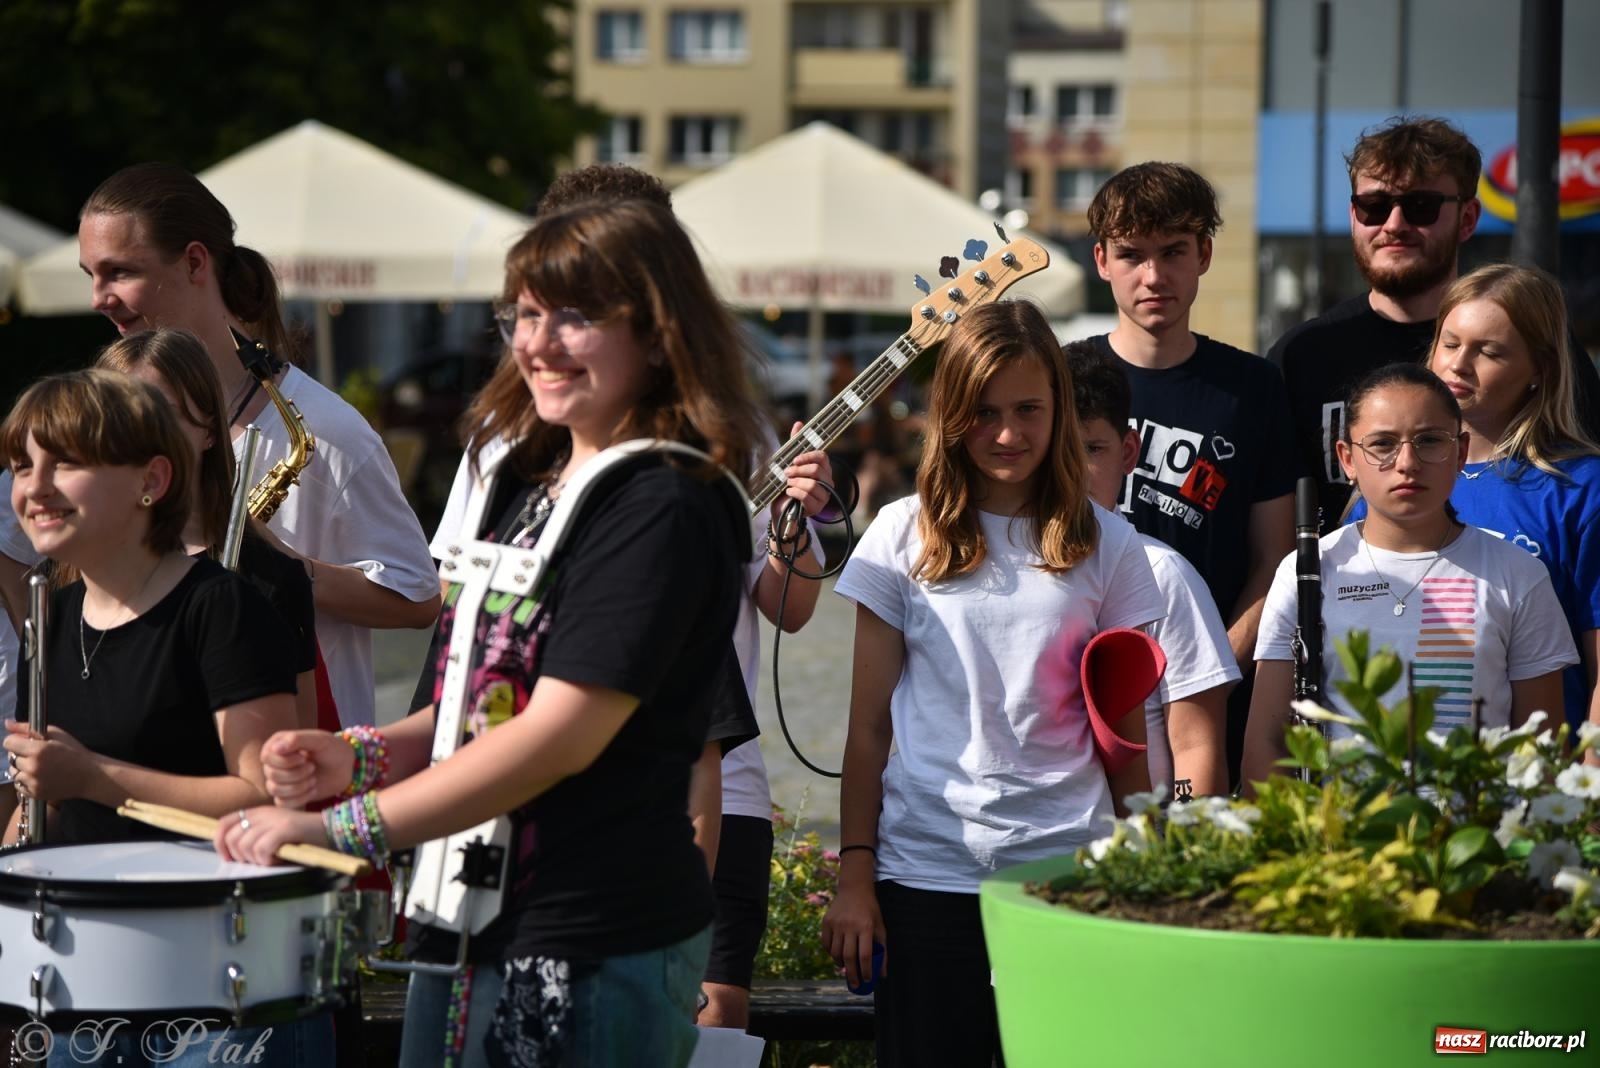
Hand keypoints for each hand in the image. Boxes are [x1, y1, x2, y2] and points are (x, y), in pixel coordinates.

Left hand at [5, 719, 98, 803]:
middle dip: (21, 754)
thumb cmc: (74, 751)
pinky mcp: (34, 793)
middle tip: (37, 755)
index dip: (17, 741)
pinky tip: (39, 776)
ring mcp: (33, 782)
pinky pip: (19, 785)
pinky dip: (25, 781)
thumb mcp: (56, 734)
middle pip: (11, 757)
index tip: (26, 743)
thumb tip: (7, 723)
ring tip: (38, 766)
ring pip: (14, 772)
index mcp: (38, 750)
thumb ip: (28, 728)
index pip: (9, 742)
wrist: (89, 775)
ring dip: (22, 768)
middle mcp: (32, 767)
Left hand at [214, 804, 328, 866]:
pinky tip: (278, 860)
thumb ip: (255, 836)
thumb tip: (233, 853)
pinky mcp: (285, 829)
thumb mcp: (274, 832)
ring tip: (272, 859)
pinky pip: (261, 850)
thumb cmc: (303, 838)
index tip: (229, 858)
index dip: (219, 843)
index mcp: (258, 812)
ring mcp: (274, 820)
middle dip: (240, 856)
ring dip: (255, 860)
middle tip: (257, 862)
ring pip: (245, 846)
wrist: (332, 830)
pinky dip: (267, 860)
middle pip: (232, 838)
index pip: (224, 823)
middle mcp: (263, 813)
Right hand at [261, 729, 353, 807]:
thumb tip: (275, 748)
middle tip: (312, 767)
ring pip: (274, 789)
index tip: (304, 758)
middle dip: (296, 773)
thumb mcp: (319, 740)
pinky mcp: (285, 796)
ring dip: (299, 786)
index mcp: (277, 744)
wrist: (345, 767)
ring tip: (313, 779)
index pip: (266, 757)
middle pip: (271, 774)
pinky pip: (282, 803)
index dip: (285, 761)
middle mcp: (273, 762)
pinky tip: (313, 790)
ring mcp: (278, 780)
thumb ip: (297, 739)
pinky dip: (300, 798)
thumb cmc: (332, 749)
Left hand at [771, 422, 835, 529]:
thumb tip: (799, 424)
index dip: (808, 456)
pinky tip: (788, 493)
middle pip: (817, 470)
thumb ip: (795, 445)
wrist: (780, 508)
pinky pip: (807, 497)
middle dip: (798, 470)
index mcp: (823, 468)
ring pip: (813, 484)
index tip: (794, 459)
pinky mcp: (817, 508)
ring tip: (788, 484)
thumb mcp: (789, 463)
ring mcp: (824, 496)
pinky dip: (794, 493)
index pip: (822, 457)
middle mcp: (827, 481)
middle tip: (786, 473)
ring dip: (796, 483)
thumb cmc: (786, 484)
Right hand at [820, 879, 887, 988]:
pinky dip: (830, 953)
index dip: (866, 971)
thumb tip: (882, 974)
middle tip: (855, 985)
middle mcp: (850, 926)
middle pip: (849, 957)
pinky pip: (826, 944)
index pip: (865, 955)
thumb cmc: (870, 910)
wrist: (854, 888)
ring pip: (835, 952)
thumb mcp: (880, 927)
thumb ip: (882, 950)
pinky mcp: (826, 922)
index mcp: (866, 927)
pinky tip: (837, 956)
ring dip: (841, 964)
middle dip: (852, 974)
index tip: (867, 981)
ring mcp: (836, 924)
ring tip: (847, 968)